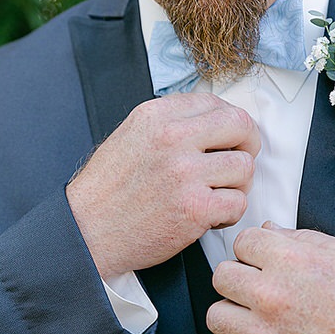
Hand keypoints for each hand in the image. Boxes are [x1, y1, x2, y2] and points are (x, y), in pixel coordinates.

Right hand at [67, 93, 259, 277]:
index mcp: (156, 116)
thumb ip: (169, 124)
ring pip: (244, 167)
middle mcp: (172, 138)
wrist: (87, 231)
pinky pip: (238, 203)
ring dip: (237, 185)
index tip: (229, 138)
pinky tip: (208, 216)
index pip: (215, 102)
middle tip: (237, 162)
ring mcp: (185, 173)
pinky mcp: (195, 208)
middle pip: (240, 125)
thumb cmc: (106, 191)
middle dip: (247, 145)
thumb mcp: (131, 137)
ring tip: (216, 195)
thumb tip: (212, 120)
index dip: (230, 123)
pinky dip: (228, 214)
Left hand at [207, 222, 334, 333]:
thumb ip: (302, 238)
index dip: (254, 253)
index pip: (241, 242)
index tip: (262, 263)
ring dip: (234, 316)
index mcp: (290, 260)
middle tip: (257, 290)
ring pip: (216, 315)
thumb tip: (269, 230)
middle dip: (239, 280)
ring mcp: (265, 333)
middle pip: (221, 276)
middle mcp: (272, 294)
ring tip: (255, 319)